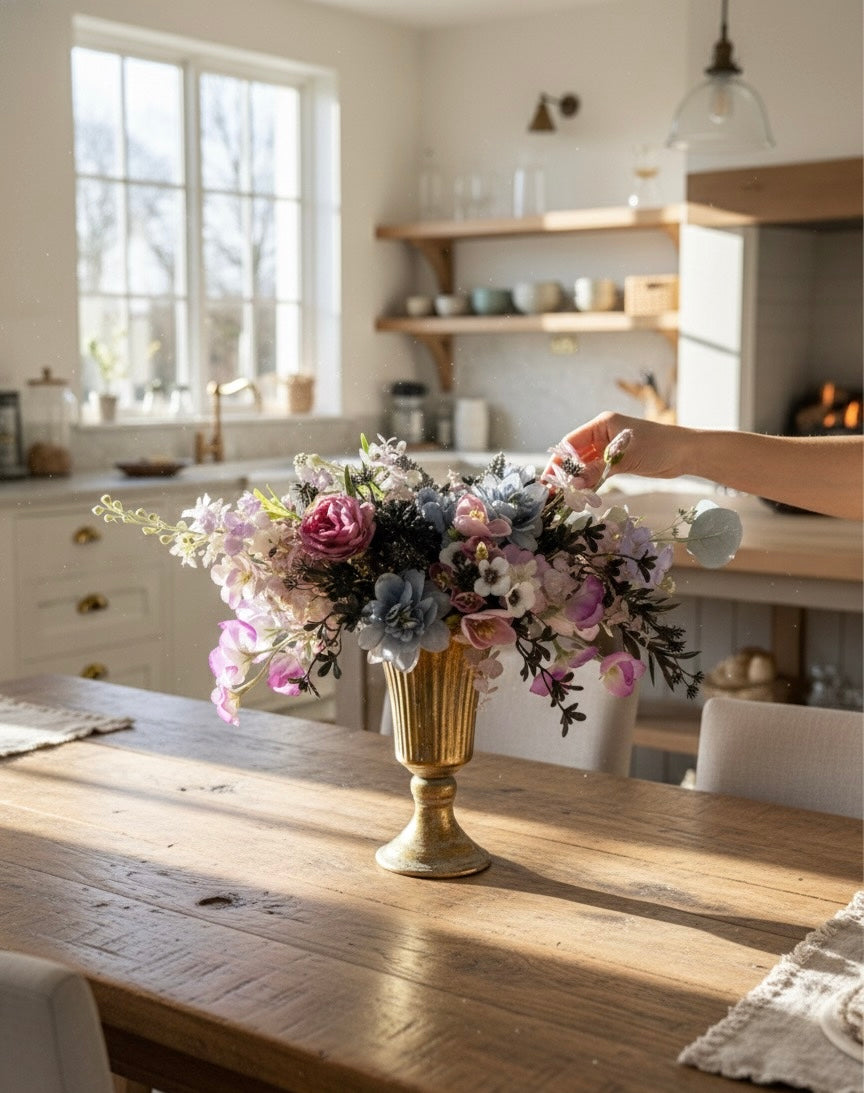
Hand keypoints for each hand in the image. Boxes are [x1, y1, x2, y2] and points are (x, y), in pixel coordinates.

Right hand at [545, 411, 686, 486]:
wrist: (686, 453)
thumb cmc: (659, 446)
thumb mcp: (625, 458)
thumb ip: (598, 470)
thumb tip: (573, 484)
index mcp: (603, 424)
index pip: (572, 442)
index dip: (559, 460)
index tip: (548, 478)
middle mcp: (603, 434)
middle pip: (575, 454)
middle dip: (564, 472)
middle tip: (552, 491)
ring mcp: (609, 448)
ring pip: (585, 465)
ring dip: (576, 479)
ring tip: (564, 496)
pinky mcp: (617, 461)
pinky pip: (596, 471)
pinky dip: (589, 482)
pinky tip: (581, 493)